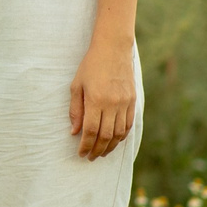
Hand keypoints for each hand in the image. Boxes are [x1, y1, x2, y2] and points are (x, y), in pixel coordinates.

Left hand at [69, 36, 137, 159]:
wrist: (113, 49)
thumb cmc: (90, 66)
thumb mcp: (76, 86)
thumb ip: (75, 110)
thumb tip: (74, 132)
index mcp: (95, 100)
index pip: (90, 130)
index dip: (85, 145)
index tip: (81, 153)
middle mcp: (112, 103)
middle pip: (105, 136)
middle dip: (97, 150)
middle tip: (90, 157)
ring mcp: (124, 102)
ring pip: (119, 133)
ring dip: (110, 146)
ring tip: (102, 153)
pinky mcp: (132, 100)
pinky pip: (128, 124)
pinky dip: (122, 136)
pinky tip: (115, 141)